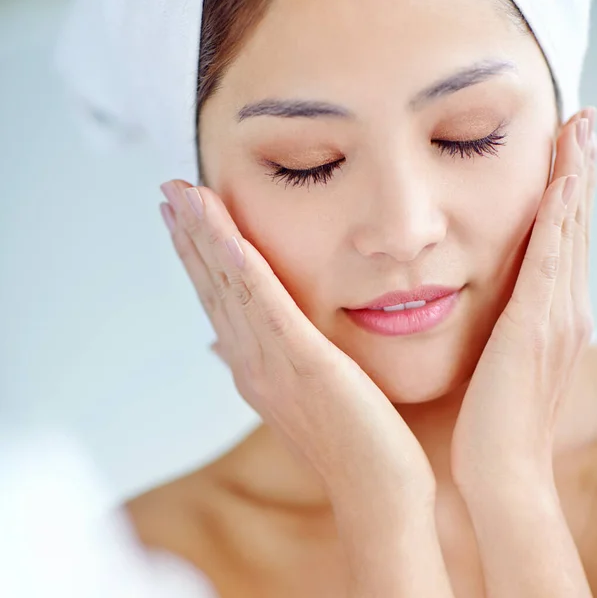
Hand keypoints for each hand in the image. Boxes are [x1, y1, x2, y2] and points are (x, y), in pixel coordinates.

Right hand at [158, 181, 453, 597]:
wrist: (375, 488)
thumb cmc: (348, 441)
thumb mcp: (300, 396)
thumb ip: (267, 362)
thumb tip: (227, 346)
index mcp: (253, 366)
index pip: (218, 300)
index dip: (196, 255)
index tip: (182, 215)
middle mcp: (251, 362)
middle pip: (213, 287)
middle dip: (189, 236)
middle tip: (169, 191)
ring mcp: (271, 364)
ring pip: (231, 288)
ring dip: (205, 238)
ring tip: (186, 195)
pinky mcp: (304, 365)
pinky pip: (267, 307)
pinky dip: (243, 269)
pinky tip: (228, 235)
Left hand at [452, 108, 595, 487]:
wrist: (497, 469)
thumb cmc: (489, 421)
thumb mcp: (494, 364)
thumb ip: (493, 330)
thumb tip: (476, 307)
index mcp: (546, 317)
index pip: (557, 242)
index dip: (564, 196)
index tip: (563, 153)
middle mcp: (559, 309)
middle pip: (571, 226)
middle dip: (578, 171)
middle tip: (582, 120)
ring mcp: (552, 316)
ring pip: (566, 232)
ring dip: (574, 178)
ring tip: (580, 128)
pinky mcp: (533, 326)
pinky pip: (548, 260)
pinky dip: (559, 219)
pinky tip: (563, 182)